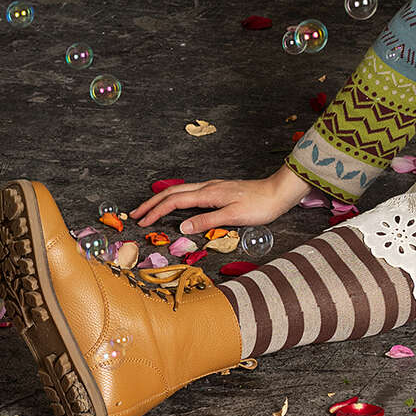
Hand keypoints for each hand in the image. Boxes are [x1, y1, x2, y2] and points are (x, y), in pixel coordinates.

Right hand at [129, 163, 313, 236]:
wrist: (279, 192)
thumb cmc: (260, 205)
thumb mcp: (234, 216)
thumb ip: (207, 221)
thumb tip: (182, 228)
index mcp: (209, 193)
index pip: (175, 201)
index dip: (156, 211)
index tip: (141, 221)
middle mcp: (209, 187)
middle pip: (173, 193)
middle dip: (152, 203)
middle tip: (136, 214)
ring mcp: (214, 188)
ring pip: (181, 192)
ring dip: (163, 200)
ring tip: (150, 209)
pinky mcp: (220, 191)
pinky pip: (191, 193)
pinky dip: (177, 199)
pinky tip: (178, 204)